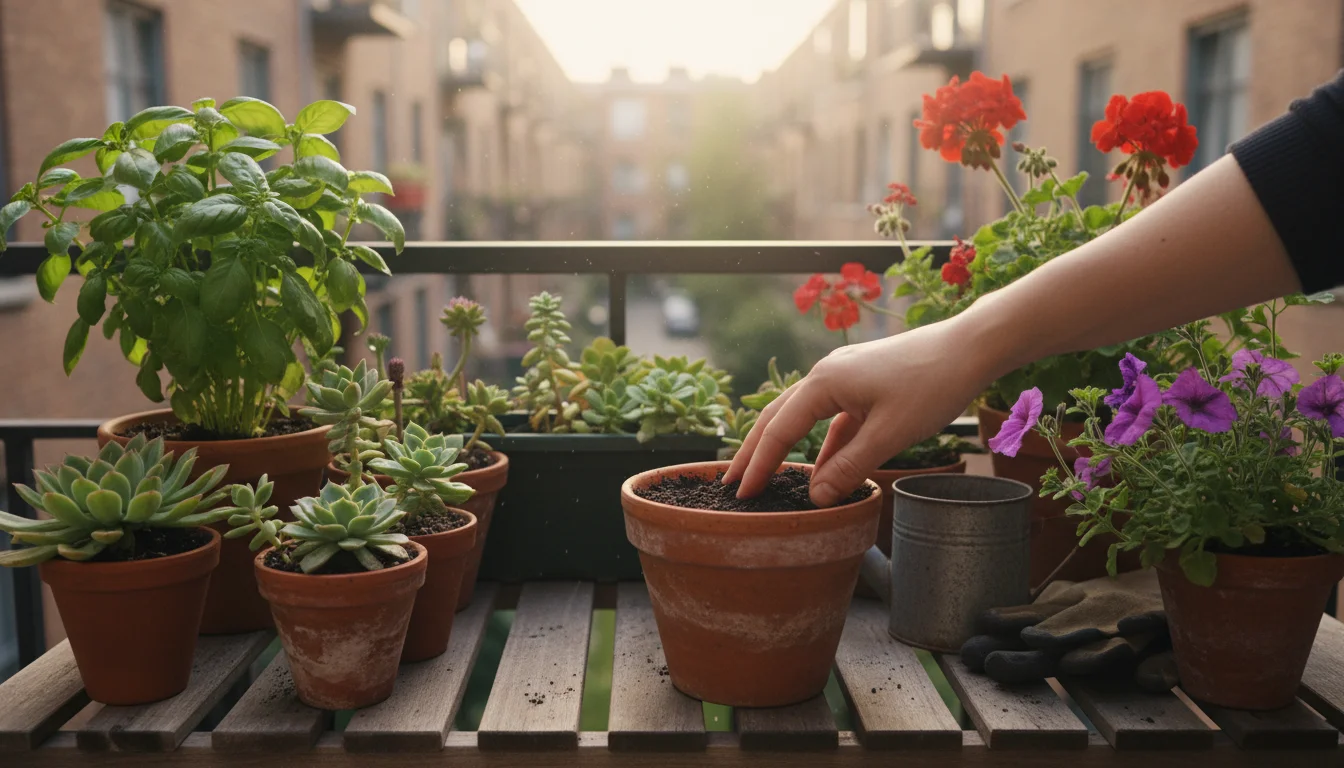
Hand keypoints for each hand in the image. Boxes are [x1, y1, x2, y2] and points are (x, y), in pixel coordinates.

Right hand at [723, 316, 993, 505]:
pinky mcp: (864, 384)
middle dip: (755, 452)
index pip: (778, 430)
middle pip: (778, 417)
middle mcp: (826, 375)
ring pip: (803, 417)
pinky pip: (832, 418)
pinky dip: (822, 444)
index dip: (758, 465)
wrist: (970, 348)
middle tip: (730, 483)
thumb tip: (815, 498)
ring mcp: (845, 378)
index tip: (741, 494)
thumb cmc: (931, 385)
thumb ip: (849, 467)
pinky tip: (821, 468)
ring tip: (767, 476)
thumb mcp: (889, 434)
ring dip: (785, 447)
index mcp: (823, 383)